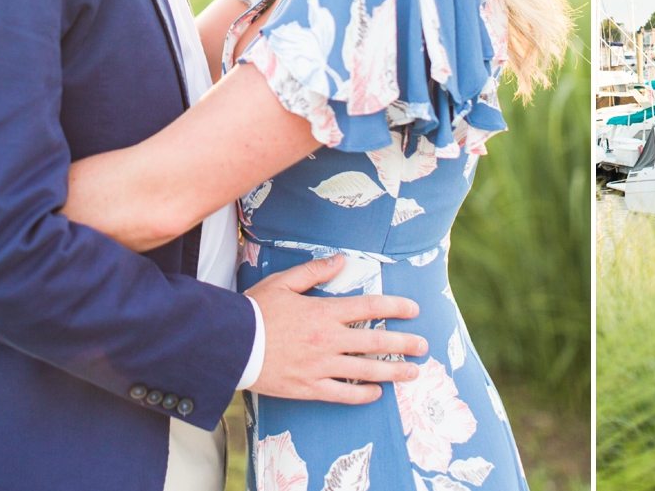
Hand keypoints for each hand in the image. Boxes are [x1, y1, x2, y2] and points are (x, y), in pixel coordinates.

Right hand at [246, 253, 426, 403]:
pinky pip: (341, 393)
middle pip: (375, 340)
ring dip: (392, 371)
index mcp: (325, 312)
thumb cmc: (256, 311)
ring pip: (365, 370)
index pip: (370, 306)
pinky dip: (361, 395)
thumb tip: (341, 260)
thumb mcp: (284, 282)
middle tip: (423, 346)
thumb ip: (315, 271)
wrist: (230, 345)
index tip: (413, 309)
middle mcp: (328, 339)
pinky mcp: (308, 387)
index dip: (395, 306)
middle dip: (403, 343)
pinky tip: (375, 394)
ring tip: (412, 372)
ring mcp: (320, 366)